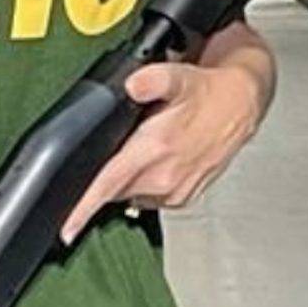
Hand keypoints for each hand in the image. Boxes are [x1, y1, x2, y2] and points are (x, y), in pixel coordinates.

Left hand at [61, 56, 267, 245]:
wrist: (241, 105)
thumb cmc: (208, 93)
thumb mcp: (177, 77)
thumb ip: (151, 80)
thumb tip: (133, 84)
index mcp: (156, 149)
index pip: (108, 185)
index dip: (83, 208)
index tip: (66, 229)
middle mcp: (165, 176)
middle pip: (112, 190)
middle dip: (99, 180)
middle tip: (105, 153)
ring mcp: (175, 190)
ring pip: (129, 194)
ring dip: (122, 180)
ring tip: (133, 153)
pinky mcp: (183, 196)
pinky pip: (148, 197)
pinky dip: (141, 183)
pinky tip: (150, 162)